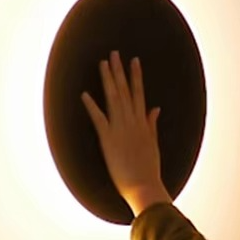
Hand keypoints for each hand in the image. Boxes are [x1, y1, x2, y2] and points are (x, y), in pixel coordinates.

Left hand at [82, 51, 171, 215]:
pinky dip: (91, 106)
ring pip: (113, 99)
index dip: (136, 76)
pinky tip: (84, 94)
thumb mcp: (153, 144)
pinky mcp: (108, 140)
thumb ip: (152, 124)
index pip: (139, 94)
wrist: (143, 186)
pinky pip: (98, 120)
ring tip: (103, 64)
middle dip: (119, 71)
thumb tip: (156, 108)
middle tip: (114, 54)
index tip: (134, 61)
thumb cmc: (149, 169)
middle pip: (125, 91)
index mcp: (143, 123)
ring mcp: (120, 130)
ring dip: (107, 80)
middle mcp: (132, 122)